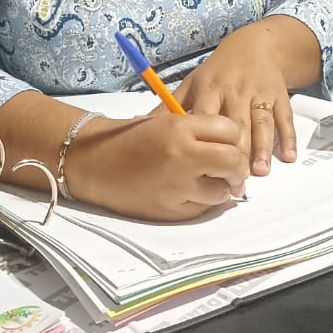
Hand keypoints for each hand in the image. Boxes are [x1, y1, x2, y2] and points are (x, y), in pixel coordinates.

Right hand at [64, 109, 248, 220]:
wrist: (94, 163)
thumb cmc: (130, 138)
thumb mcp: (166, 121)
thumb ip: (200, 131)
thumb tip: (236, 145)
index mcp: (180, 128)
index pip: (231, 131)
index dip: (235, 139)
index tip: (230, 144)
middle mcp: (182, 156)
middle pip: (233, 162)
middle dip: (237, 167)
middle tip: (232, 169)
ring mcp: (177, 186)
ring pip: (223, 191)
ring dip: (222, 188)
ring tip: (210, 181)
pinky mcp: (171, 211)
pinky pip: (204, 209)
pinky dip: (204, 202)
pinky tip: (191, 192)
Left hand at [176, 26, 296, 176]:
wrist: (256, 45)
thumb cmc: (219, 71)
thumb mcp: (192, 82)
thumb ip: (170, 106)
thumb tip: (140, 125)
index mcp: (210, 89)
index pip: (207, 116)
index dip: (206, 142)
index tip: (204, 167)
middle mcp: (236, 91)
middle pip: (237, 123)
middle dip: (237, 153)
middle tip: (235, 182)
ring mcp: (260, 93)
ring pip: (261, 122)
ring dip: (262, 148)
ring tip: (260, 172)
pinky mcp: (280, 96)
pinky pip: (284, 118)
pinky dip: (287, 138)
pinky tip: (287, 157)